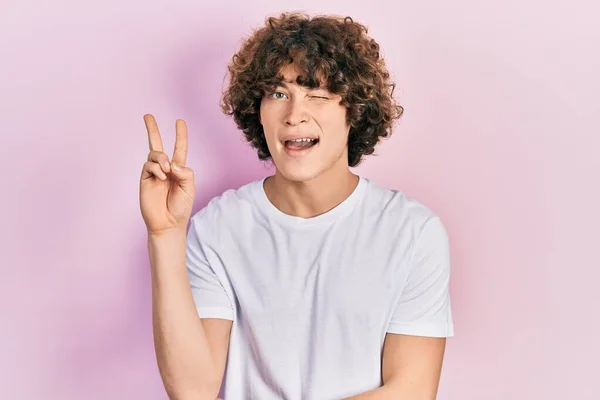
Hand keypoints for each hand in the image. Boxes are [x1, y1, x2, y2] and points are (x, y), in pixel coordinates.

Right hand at [139, 114, 194, 234]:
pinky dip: (156, 168)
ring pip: (154, 154)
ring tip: (167, 171)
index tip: (180, 121)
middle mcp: (165, 168)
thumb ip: (185, 172)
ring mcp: (154, 173)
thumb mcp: (190, 188)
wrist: (168, 223)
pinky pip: (148, 165)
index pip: (179, 148)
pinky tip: (161, 177)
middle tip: (147, 115)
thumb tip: (172, 162)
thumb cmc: (180, 207)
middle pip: (157, 144)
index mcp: (178, 169)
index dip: (180, 135)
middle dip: (152, 129)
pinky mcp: (145, 179)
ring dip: (161, 158)